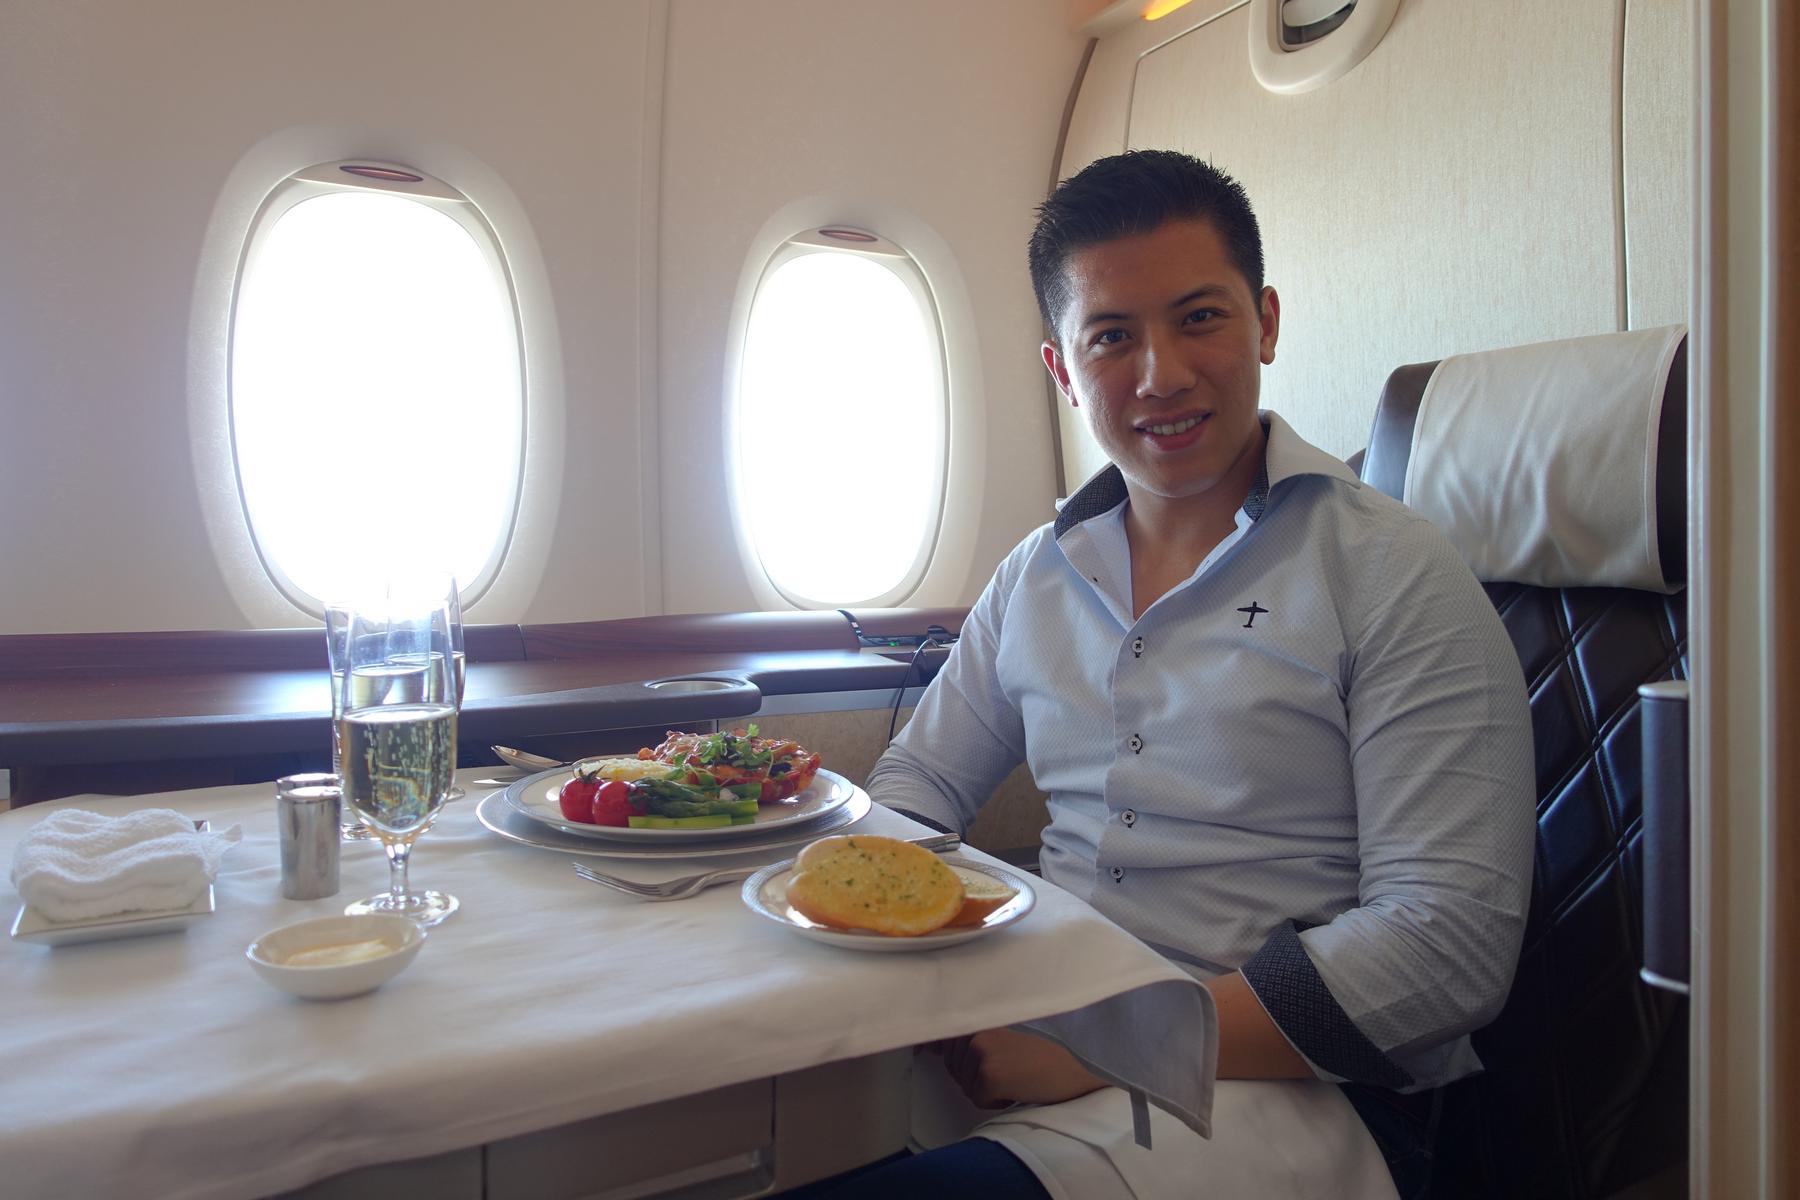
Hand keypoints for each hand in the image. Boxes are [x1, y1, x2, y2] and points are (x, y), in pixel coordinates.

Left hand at [933, 1028, 1108, 1107]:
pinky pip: (978, 1099)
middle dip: (976, 1075)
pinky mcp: (989, 1075)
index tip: (927, 1049)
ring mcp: (981, 1052)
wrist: (1076, 1064)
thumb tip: (925, 1045)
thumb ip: (970, 1036)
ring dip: (986, 1088)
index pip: (941, 1036)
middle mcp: (975, 1030)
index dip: (932, 1046)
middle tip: (1010, 1067)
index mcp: (979, 1017)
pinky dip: (996, 1102)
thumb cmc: (1042, 1052)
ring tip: (1016, 1075)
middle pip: (953, 1068)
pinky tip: (1018, 1088)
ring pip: (965, 1085)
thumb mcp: (1003, 1035)